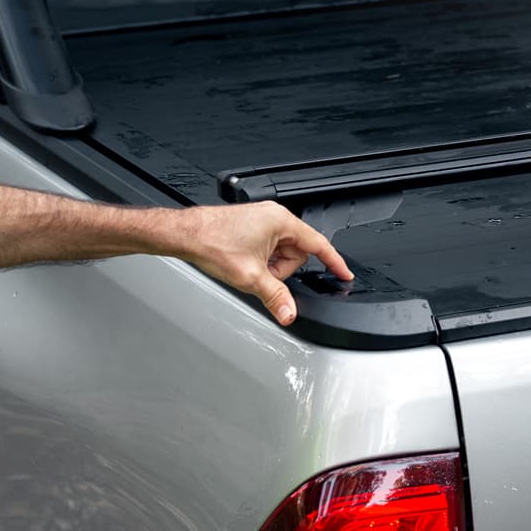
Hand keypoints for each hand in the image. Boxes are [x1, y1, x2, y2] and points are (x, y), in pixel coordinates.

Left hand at [177, 201, 353, 324]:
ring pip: (281, 253)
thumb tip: (290, 312)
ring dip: (269, 266)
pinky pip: (268, 248)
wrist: (186, 234)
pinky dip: (260, 260)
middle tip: (261, 275)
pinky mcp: (252, 226)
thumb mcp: (250, 276)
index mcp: (281, 221)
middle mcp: (274, 217)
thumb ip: (276, 297)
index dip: (334, 262)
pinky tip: (243, 263)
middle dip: (282, 269)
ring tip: (248, 268)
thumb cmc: (213, 243)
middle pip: (296, 253)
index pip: (319, 244)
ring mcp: (262, 221)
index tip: (344, 273)